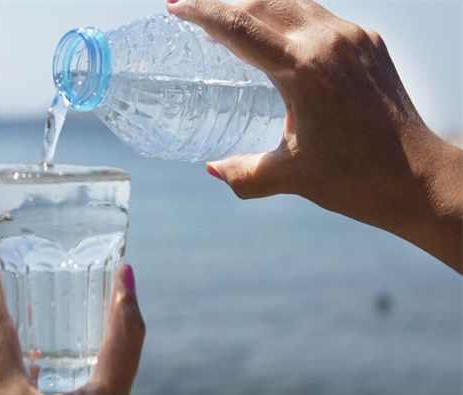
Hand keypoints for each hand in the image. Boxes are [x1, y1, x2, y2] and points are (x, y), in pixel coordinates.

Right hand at [169, 0, 462, 271]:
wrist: (419, 179)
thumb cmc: (356, 179)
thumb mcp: (289, 177)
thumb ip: (243, 173)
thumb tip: (214, 169)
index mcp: (304, 70)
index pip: (239, 27)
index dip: (201, 12)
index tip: (174, 7)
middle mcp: (330, 42)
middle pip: (264, 3)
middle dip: (224, 4)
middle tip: (191, 10)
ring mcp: (354, 39)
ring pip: (294, 4)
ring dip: (257, 7)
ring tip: (230, 21)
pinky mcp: (369, 45)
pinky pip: (320, 18)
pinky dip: (289, 20)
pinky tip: (277, 38)